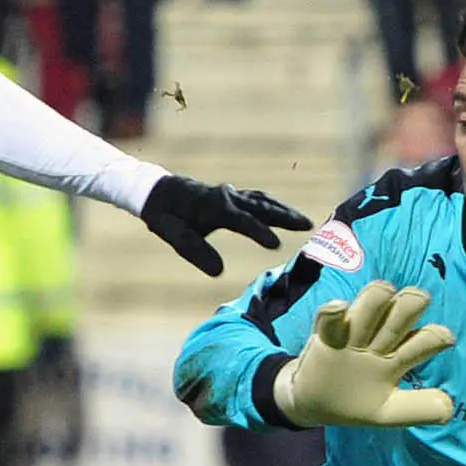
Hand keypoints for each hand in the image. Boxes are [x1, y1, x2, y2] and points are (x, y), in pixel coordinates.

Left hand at [139, 174, 312, 275]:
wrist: (157, 192)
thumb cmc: (166, 216)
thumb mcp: (174, 236)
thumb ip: (196, 252)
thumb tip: (218, 272)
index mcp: (213, 206)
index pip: (242, 220)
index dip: (259, 232)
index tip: (276, 245)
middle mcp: (226, 197)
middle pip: (260, 206)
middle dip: (284, 216)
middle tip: (307, 226)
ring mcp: (230, 194)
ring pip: (262, 201)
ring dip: (283, 210)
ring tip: (303, 222)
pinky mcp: (231, 196)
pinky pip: (257, 199)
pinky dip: (272, 206)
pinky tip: (282, 214)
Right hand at [272, 281, 455, 426]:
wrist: (312, 406)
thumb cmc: (355, 404)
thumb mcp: (387, 413)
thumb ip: (417, 410)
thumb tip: (448, 408)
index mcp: (399, 357)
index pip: (425, 339)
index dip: (436, 336)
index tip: (442, 339)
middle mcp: (380, 340)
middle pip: (403, 310)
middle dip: (413, 302)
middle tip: (413, 304)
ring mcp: (352, 335)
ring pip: (371, 304)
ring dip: (379, 297)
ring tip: (382, 295)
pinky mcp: (325, 335)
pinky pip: (329, 318)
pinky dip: (334, 311)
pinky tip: (340, 308)